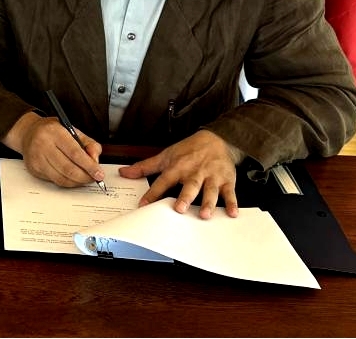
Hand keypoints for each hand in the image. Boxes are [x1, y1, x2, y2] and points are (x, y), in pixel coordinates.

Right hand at [12, 112, 103, 189]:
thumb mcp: (72, 130)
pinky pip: (55, 181)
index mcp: (54, 132)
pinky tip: (73, 178)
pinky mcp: (34, 169)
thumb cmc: (52, 131)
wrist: (28, 133)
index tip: (99, 173)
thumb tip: (95, 160)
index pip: (75, 153)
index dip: (89, 166)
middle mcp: (43, 145)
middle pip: (68, 169)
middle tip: (94, 178)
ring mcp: (37, 158)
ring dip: (77, 182)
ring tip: (85, 178)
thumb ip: (88, 143)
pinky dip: (67, 182)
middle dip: (85, 177)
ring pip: (62, 178)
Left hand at [120, 129, 240, 217]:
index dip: (153, 193)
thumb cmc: (188, 151)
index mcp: (178, 167)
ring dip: (208, 202)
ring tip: (204, 215)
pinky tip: (232, 214)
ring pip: (210, 190)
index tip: (144, 205)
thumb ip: (144, 167)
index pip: (163, 181)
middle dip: (185, 197)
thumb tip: (123, 173)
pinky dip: (232, 203)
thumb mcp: (165, 156)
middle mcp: (194, 172)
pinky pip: (230, 193)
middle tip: (180, 209)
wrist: (216, 140)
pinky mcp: (226, 180)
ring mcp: (211, 177)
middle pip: (189, 185)